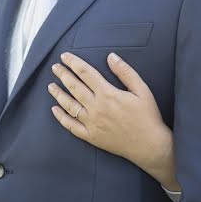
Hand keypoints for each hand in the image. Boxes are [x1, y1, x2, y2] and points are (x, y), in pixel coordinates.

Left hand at [49, 51, 178, 189]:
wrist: (149, 145)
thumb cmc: (147, 116)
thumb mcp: (142, 90)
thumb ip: (125, 72)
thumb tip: (111, 56)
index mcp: (108, 94)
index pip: (86, 73)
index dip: (73, 63)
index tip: (64, 56)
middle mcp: (96, 107)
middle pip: (74, 87)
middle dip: (63, 75)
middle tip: (55, 67)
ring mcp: (92, 123)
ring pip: (69, 105)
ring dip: (58, 94)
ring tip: (51, 86)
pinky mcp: (91, 136)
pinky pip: (71, 126)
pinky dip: (61, 118)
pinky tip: (55, 110)